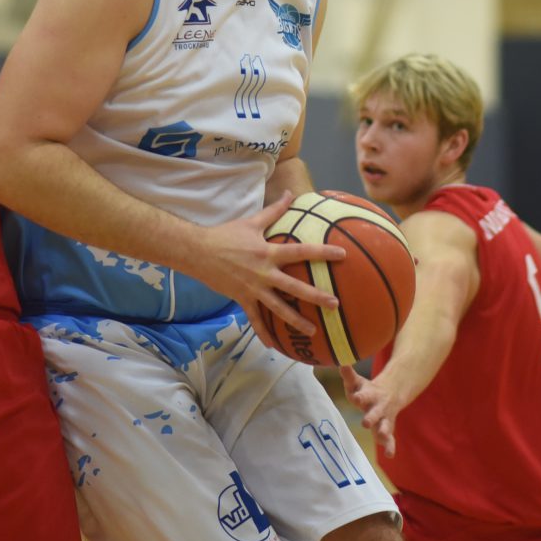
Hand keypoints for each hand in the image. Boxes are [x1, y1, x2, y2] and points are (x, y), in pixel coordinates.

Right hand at [193, 192, 343, 344]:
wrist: (198, 251)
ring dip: (296, 321)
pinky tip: (273, 345)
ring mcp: (253, 289)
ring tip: (313, 331)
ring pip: (278, 309)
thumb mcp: (251, 222)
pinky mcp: (242, 299)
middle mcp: (264, 273)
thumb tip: (290, 194)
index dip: (322, 253)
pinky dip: (264, 333)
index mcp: (268, 252)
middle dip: (316, 297)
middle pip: (295, 287)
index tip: (342, 255)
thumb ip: (274, 210)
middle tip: (335, 305)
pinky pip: (255, 319)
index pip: (301, 252)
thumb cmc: (226, 235)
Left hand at [340, 364, 400, 457]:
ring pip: (385, 425)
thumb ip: (348, 375)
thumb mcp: (357, 382)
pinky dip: (390, 447)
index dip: (359, 396)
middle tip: (365, 423)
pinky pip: (390, 439)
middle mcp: (378, 407)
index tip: (356, 397)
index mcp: (369, 394)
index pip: (363, 395)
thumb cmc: (366, 389)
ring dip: (383, 431)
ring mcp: (384, 418)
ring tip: (381, 437)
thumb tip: (340, 362)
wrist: (389, 394)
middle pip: (374, 412)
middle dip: (370, 417)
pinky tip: (389, 455)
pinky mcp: (388, 428)